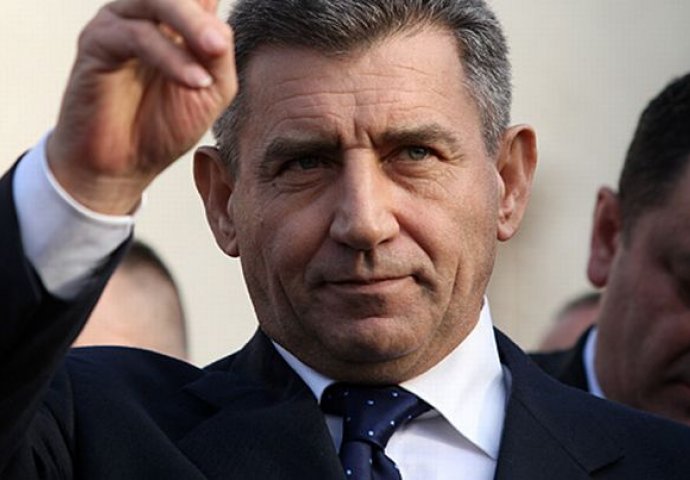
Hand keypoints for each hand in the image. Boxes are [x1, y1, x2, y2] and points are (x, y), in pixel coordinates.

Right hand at [47, 0, 235, 213]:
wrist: (124, 165)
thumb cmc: (165, 126)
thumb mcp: (212, 91)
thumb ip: (220, 56)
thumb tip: (220, 28)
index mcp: (179, 21)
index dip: (209, 5)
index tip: (223, 37)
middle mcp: (148, 13)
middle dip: (203, 18)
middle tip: (219, 45)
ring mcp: (121, 22)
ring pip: (157, 0)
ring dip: (191, 27)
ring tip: (213, 54)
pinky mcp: (97, 41)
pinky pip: (136, 35)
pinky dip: (169, 56)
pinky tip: (193, 81)